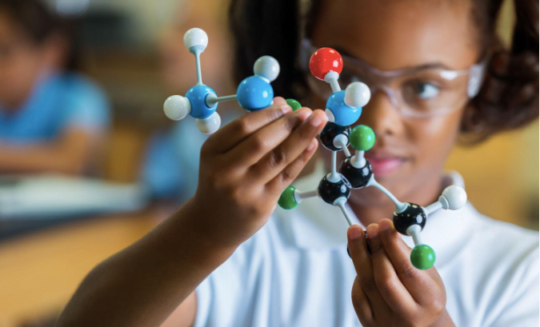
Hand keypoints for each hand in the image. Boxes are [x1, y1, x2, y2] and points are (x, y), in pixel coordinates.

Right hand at [190, 97, 326, 247]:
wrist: (212, 224)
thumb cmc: (221, 180)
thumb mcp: (222, 154)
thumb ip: (248, 131)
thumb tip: (281, 104)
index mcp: (211, 151)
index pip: (241, 127)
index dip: (267, 114)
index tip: (286, 105)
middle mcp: (224, 171)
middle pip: (260, 142)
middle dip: (288, 124)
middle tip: (307, 111)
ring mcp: (243, 190)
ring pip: (278, 158)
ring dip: (302, 137)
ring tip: (318, 120)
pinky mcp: (261, 204)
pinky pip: (286, 176)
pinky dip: (301, 157)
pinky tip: (312, 143)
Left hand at [347, 219, 454, 326]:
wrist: (420, 325)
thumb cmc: (423, 293)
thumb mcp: (427, 273)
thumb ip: (409, 254)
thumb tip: (387, 229)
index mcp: (429, 300)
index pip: (407, 270)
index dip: (392, 244)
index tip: (383, 224)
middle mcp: (409, 315)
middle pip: (384, 279)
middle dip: (375, 248)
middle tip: (369, 227)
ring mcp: (387, 322)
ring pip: (367, 284)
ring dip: (359, 254)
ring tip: (356, 233)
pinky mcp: (369, 323)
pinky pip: (358, 294)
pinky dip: (358, 274)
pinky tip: (361, 261)